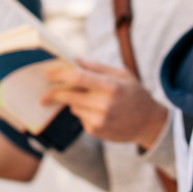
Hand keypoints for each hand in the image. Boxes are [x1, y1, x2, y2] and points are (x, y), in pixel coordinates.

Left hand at [41, 59, 169, 148]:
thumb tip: (75, 60)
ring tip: (91, 99)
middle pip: (69, 96)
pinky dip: (83, 112)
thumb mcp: (122, 74)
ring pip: (73, 107)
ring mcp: (99, 120)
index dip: (60, 75)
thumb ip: (97, 67)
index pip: (78, 78)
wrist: (148, 123)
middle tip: (44, 93)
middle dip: (54, 93)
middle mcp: (104, 105)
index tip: (48, 74)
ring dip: (73, 101)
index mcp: (111, 86)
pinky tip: (98, 112)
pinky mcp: (96, 131)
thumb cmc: (135, 94)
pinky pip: (80, 117)